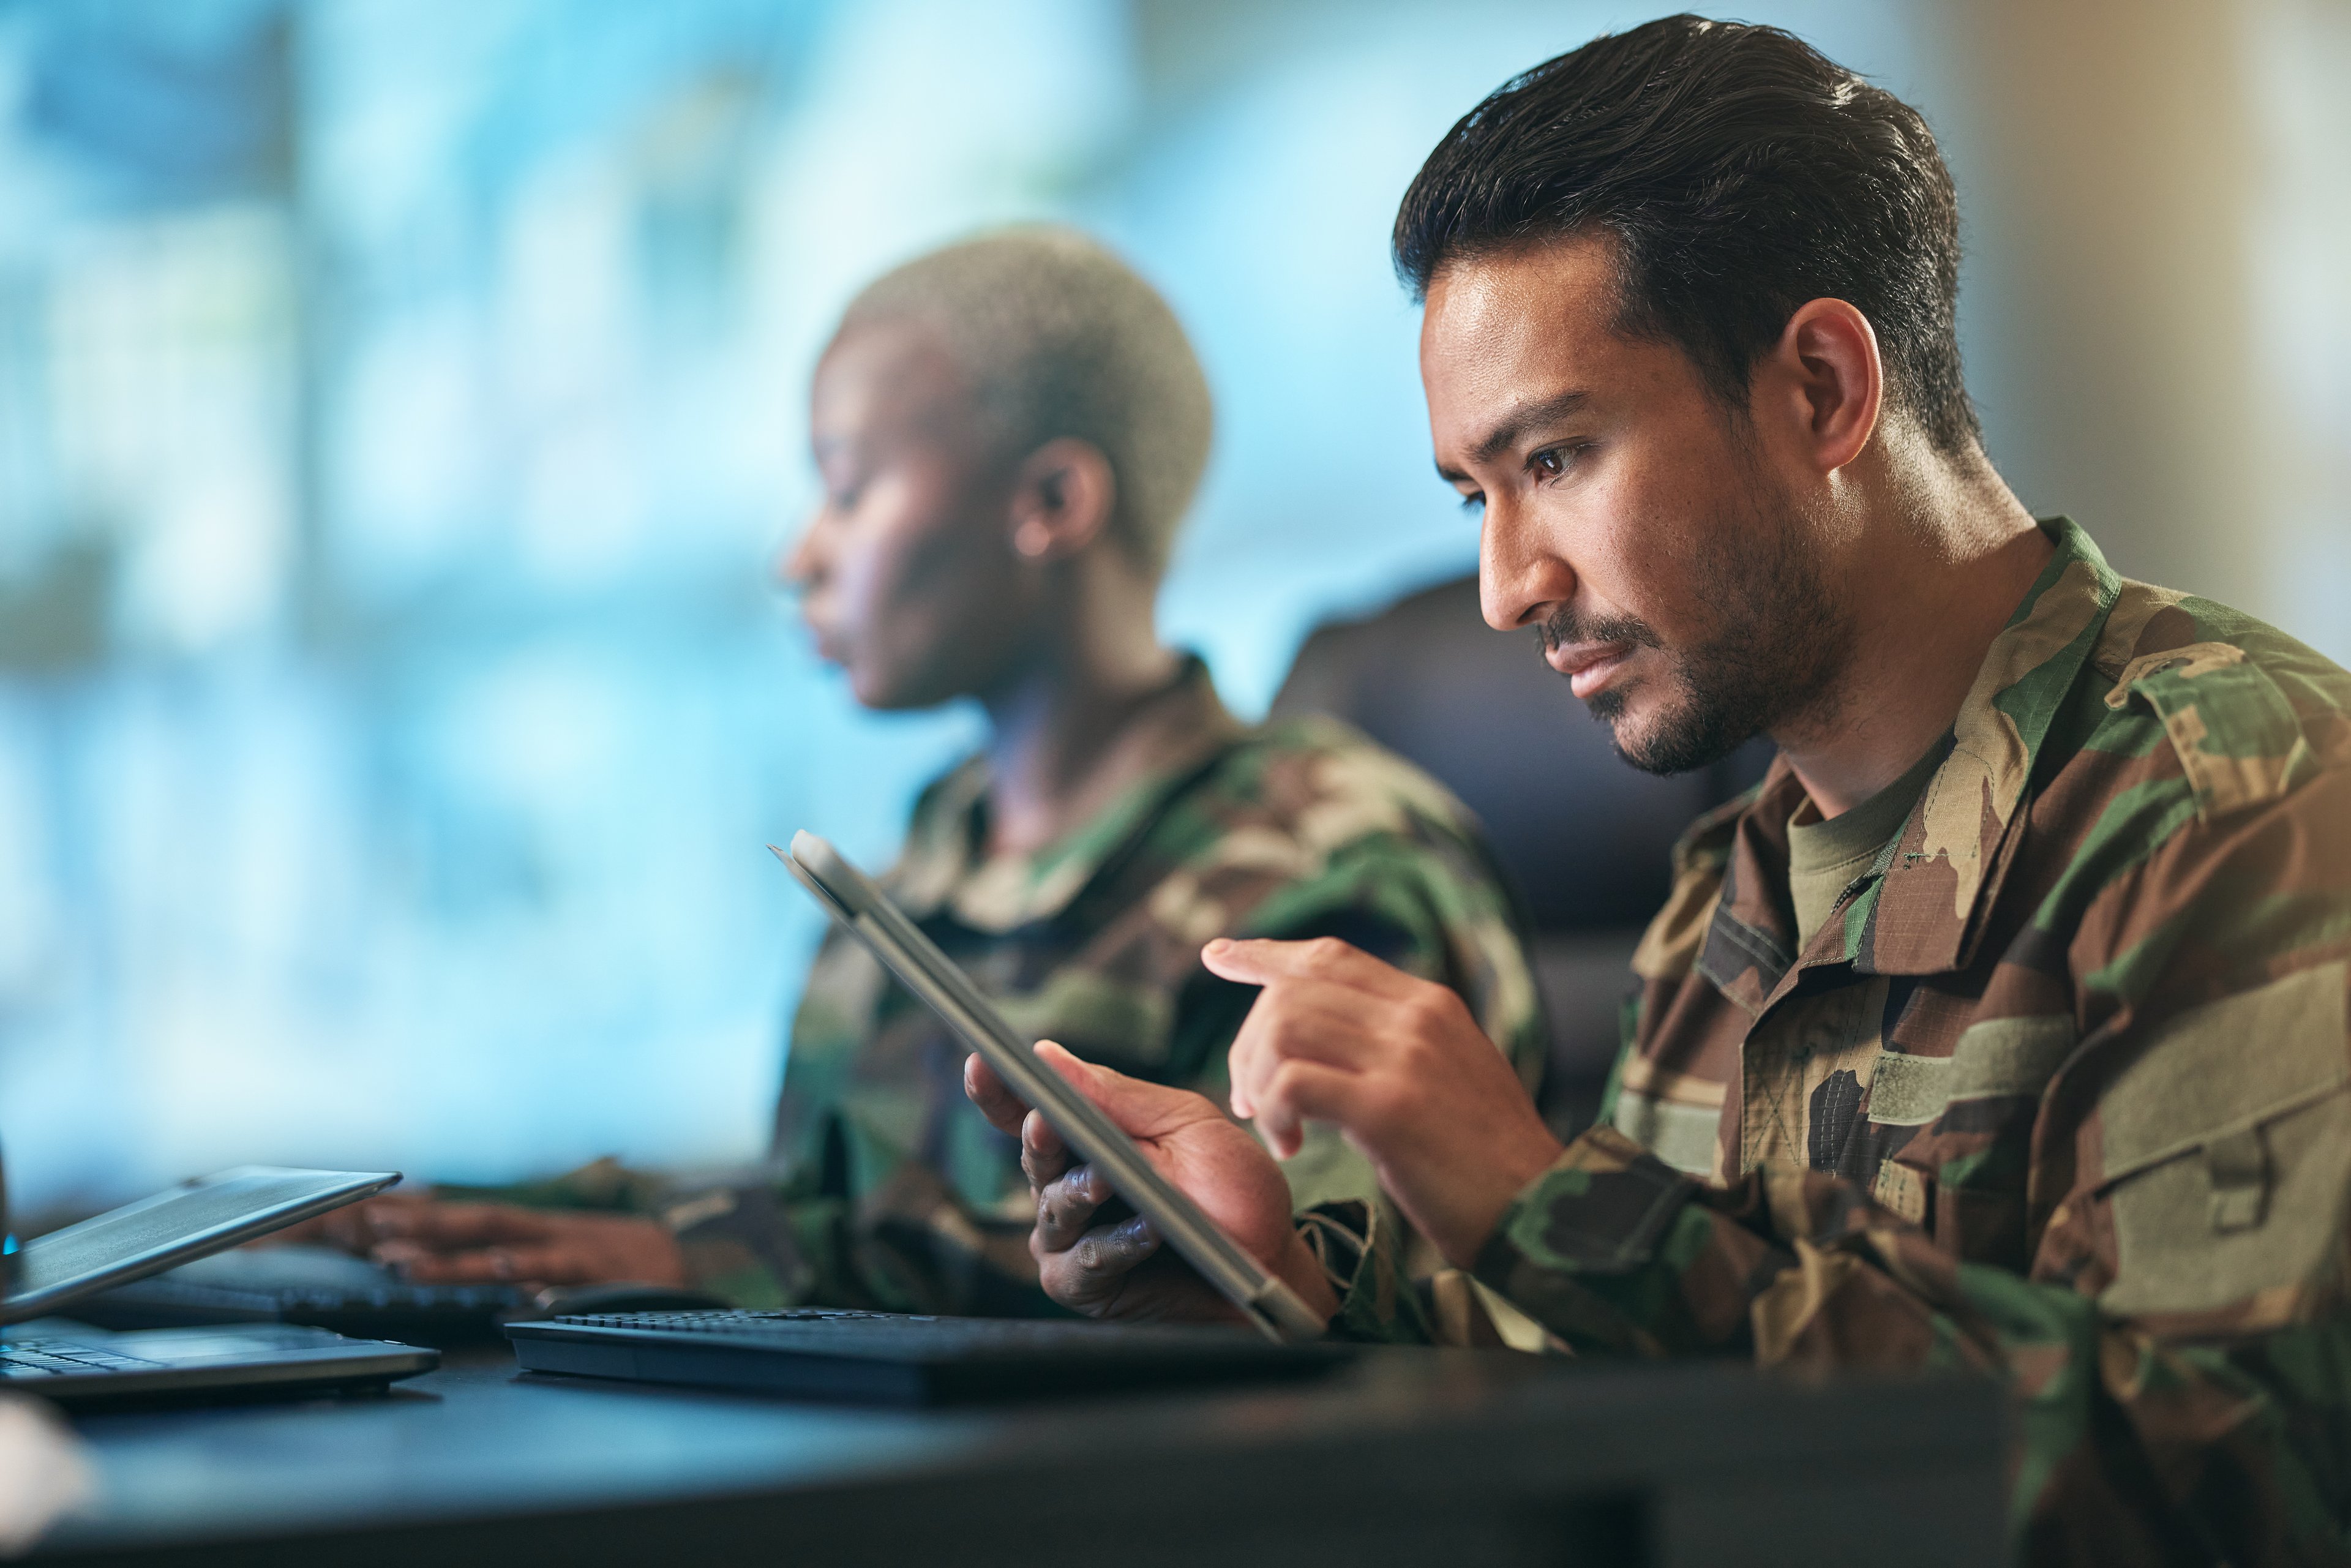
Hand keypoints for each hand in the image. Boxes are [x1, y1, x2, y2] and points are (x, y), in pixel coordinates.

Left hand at [308, 1198, 686, 1291]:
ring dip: (462, 1262)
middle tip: (376, 1236)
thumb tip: (468, 1267)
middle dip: (425, 1231)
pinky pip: (570, 1279)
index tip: (375, 1221)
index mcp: (534, 1228)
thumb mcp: (559, 1251)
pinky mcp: (604, 1274)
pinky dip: (545, 1283)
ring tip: (417, 1269)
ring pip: (510, 1253)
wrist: (681, 1256)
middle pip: (479, 1226)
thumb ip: (517, 1260)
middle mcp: (547, 1233)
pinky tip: (523, 1292)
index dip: (424, 1218)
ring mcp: (574, 1251)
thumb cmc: (612, 1260)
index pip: (470, 1218)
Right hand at [963, 1043, 1337, 1327]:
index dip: (1000, 1090)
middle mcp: (1071, 1189)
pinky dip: (1113, 1245)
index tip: (981, 1061)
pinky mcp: (1090, 1288)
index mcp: (1089, 1140)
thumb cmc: (1232, 1191)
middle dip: (1039, 1138)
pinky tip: (1147, 1231)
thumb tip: (1046, 1053)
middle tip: (1046, 1122)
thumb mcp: (1187, 1126)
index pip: (1031, 1111)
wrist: (1274, 1263)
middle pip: (1035, 1157)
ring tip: (1106, 1181)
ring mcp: (1075, 1240)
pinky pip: (1083, 1264)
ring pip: (1053, 1210)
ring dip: (1079, 1193)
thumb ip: (1118, 1097)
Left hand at [1207, 936, 1563, 1266]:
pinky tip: (1290, 1146)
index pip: (1329, 957)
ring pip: (1283, 1027)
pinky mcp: (1391, 1108)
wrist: (1548, 1209)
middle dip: (1249, 1042)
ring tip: (1271, 1124)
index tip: (1220, 955)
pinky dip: (1274, 1112)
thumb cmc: (1489, 1163)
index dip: (1266, 953)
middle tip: (1249, 1098)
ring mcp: (1406, 1058)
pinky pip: (1294, 1083)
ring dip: (1257, 1077)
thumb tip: (1326, 1047)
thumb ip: (1396, 1048)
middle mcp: (1418, 1017)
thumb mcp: (1449, 1078)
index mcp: (1430, 1005)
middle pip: (1292, 991)